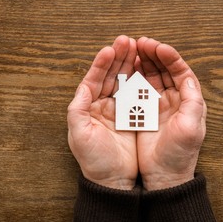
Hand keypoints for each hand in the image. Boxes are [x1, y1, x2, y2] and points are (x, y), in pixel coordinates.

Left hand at [67, 36, 137, 189]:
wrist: (114, 180)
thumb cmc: (94, 160)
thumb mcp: (79, 136)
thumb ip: (77, 110)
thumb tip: (82, 86)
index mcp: (88, 107)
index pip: (94, 80)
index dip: (101, 64)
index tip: (110, 49)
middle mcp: (103, 105)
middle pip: (110, 76)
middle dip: (118, 58)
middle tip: (127, 41)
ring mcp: (119, 110)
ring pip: (124, 81)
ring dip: (129, 64)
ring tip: (137, 48)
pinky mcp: (134, 116)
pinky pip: (137, 94)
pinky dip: (141, 80)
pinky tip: (145, 68)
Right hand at [135, 37, 206, 189]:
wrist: (163, 175)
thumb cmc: (179, 154)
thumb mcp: (191, 128)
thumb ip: (193, 102)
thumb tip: (189, 77)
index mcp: (188, 100)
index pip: (181, 71)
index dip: (170, 57)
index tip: (158, 47)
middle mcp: (174, 99)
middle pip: (165, 69)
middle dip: (154, 54)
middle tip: (141, 42)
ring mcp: (158, 104)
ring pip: (151, 76)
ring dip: (144, 61)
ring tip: (133, 49)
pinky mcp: (143, 111)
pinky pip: (138, 89)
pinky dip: (134, 76)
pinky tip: (128, 68)